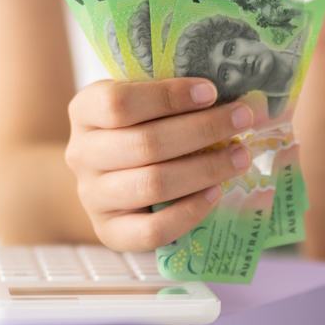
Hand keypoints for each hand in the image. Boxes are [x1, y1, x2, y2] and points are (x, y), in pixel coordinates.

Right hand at [65, 78, 254, 251]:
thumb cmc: (135, 129)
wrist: (105, 180)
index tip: (211, 92)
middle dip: (203, 130)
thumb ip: (170, 97)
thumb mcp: (140, 104)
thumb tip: (231, 95)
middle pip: (145, 143)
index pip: (119, 103)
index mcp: (85, 111)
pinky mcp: (110, 231)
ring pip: (153, 184)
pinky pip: (152, 230)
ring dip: (205, 169)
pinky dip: (189, 212)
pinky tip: (216, 192)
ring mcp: (92, 196)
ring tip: (240, 156)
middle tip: (242, 120)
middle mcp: (82, 154)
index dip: (168, 96)